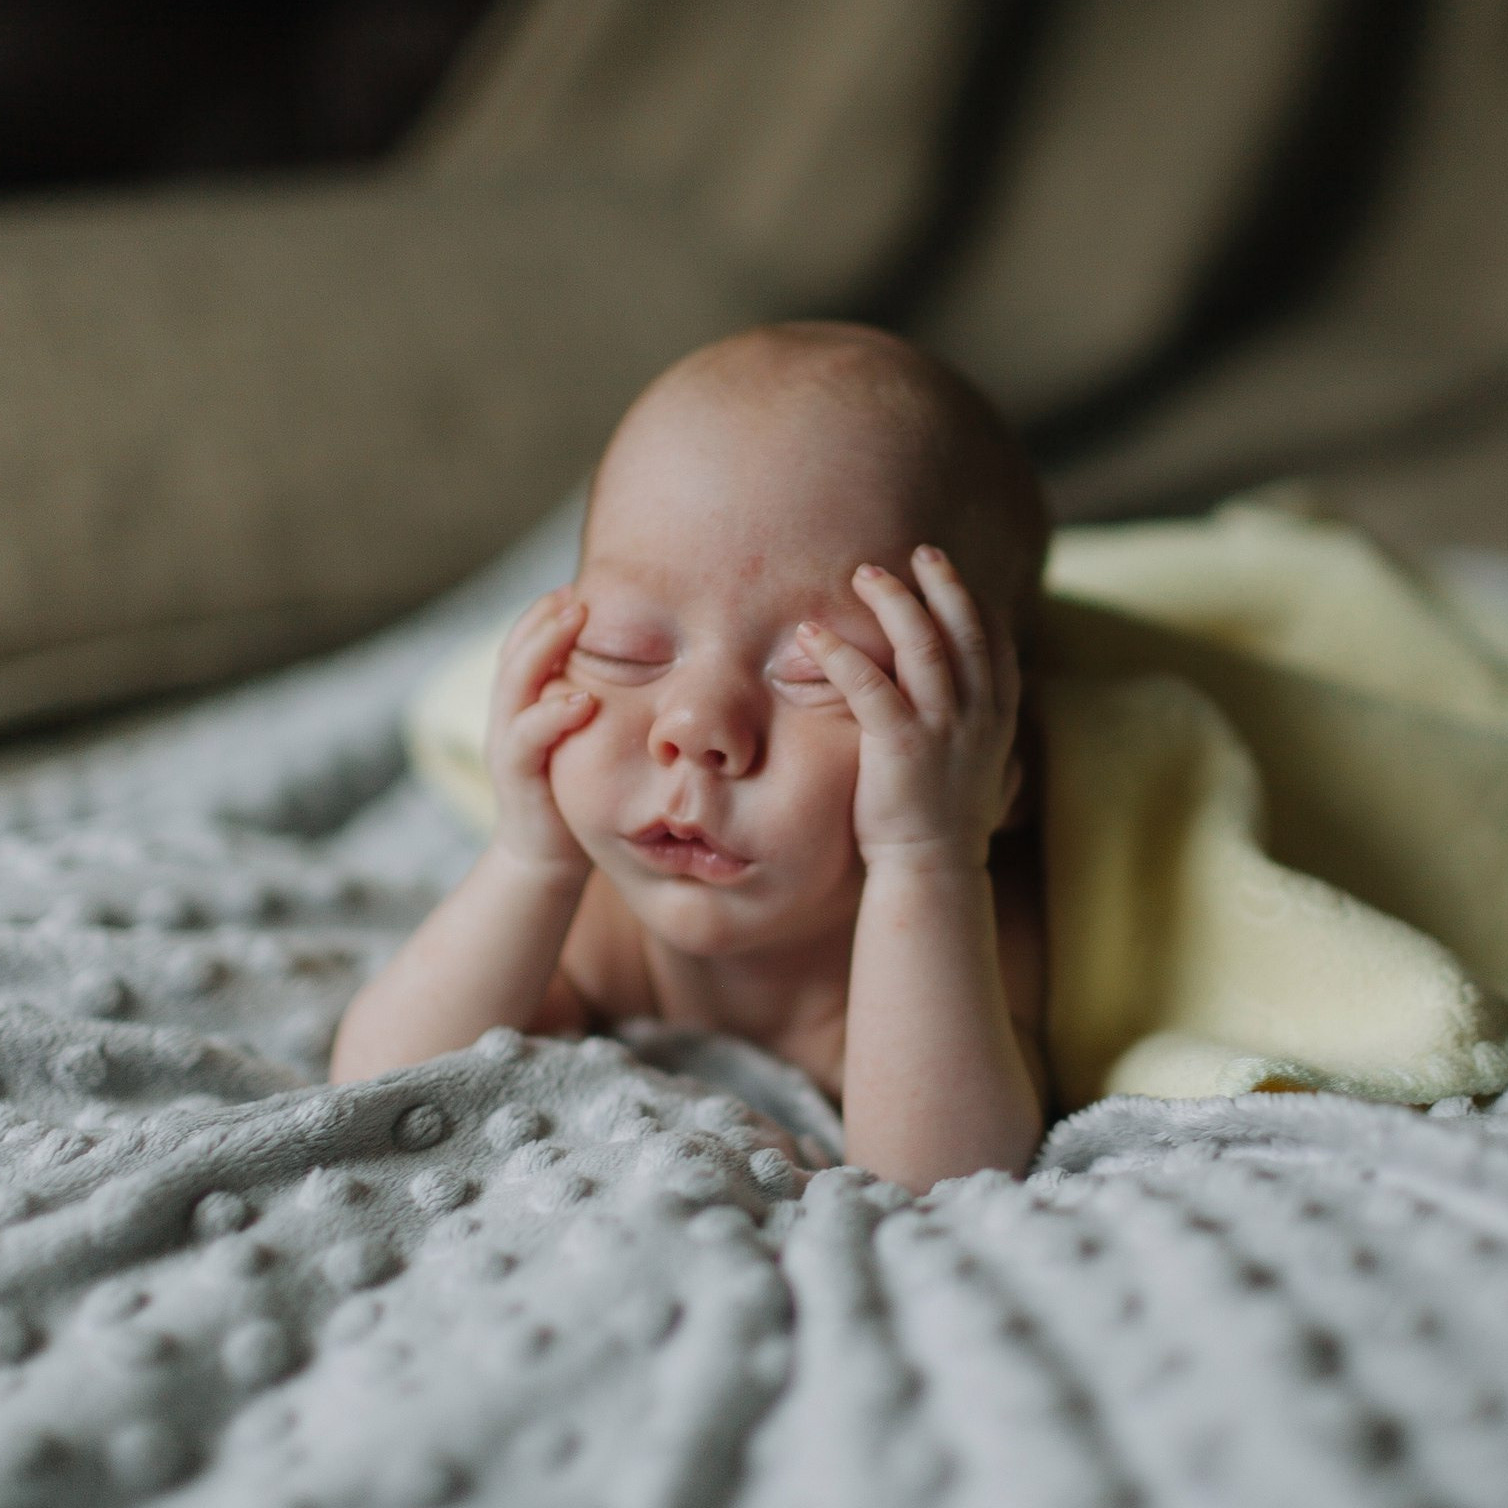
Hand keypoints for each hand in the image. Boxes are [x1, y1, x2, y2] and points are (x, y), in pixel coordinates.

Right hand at [482, 585, 598, 884]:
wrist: (546, 859)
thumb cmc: (579, 791)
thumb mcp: (590, 735)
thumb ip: (602, 697)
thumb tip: (655, 658)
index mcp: (525, 700)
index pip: (528, 642)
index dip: (548, 611)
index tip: (582, 582)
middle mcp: (509, 714)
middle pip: (516, 650)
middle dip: (545, 617)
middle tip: (578, 591)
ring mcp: (508, 742)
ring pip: (514, 682)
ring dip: (543, 647)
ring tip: (573, 620)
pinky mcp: (516, 776)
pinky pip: (527, 738)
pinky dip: (552, 715)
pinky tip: (583, 700)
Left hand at [796, 545, 1019, 872]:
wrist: (932, 870)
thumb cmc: (945, 823)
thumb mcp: (980, 770)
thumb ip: (982, 734)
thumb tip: (986, 719)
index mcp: (997, 716)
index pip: (994, 641)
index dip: (971, 601)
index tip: (945, 572)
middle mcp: (977, 713)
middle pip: (963, 627)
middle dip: (939, 583)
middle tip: (914, 553)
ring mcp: (942, 727)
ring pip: (922, 643)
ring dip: (892, 601)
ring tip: (863, 574)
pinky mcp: (900, 745)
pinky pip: (868, 684)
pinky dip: (840, 652)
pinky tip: (812, 633)